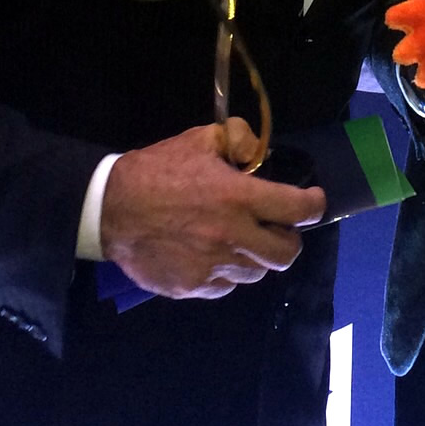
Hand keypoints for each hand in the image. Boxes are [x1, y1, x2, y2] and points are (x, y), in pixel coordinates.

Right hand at [100, 119, 324, 298]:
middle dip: (289, 239)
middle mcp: (233, 237)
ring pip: (256, 273)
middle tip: (278, 226)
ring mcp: (213, 267)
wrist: (110, 209)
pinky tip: (213, 254)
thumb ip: (237, 138)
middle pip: (286, 254)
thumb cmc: (158, 170)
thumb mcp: (200, 139)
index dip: (313, 205)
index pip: (297, 209)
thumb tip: (258, 152)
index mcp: (239, 199)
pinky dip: (228, 272)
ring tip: (242, 239)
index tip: (313, 201)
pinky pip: (226, 286)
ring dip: (257, 257)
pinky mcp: (194, 287)